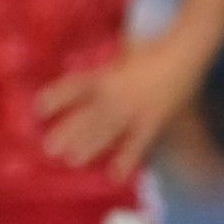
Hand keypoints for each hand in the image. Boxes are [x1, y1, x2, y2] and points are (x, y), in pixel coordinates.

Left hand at [36, 37, 208, 173]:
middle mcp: (117, 94)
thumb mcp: (127, 54)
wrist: (185, 53)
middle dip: (69, 132)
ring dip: (90, 146)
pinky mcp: (153, 120)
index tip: (38, 107)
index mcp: (108, 75)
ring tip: (72, 161)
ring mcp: (134, 109)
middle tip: (49, 148)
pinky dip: (127, 159)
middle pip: (88, 115)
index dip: (58, 96)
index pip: (77, 85)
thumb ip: (114, 65)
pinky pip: (138, 142)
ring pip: (108, 130)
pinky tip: (115, 176)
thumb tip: (104, 67)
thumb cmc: (156, 48)